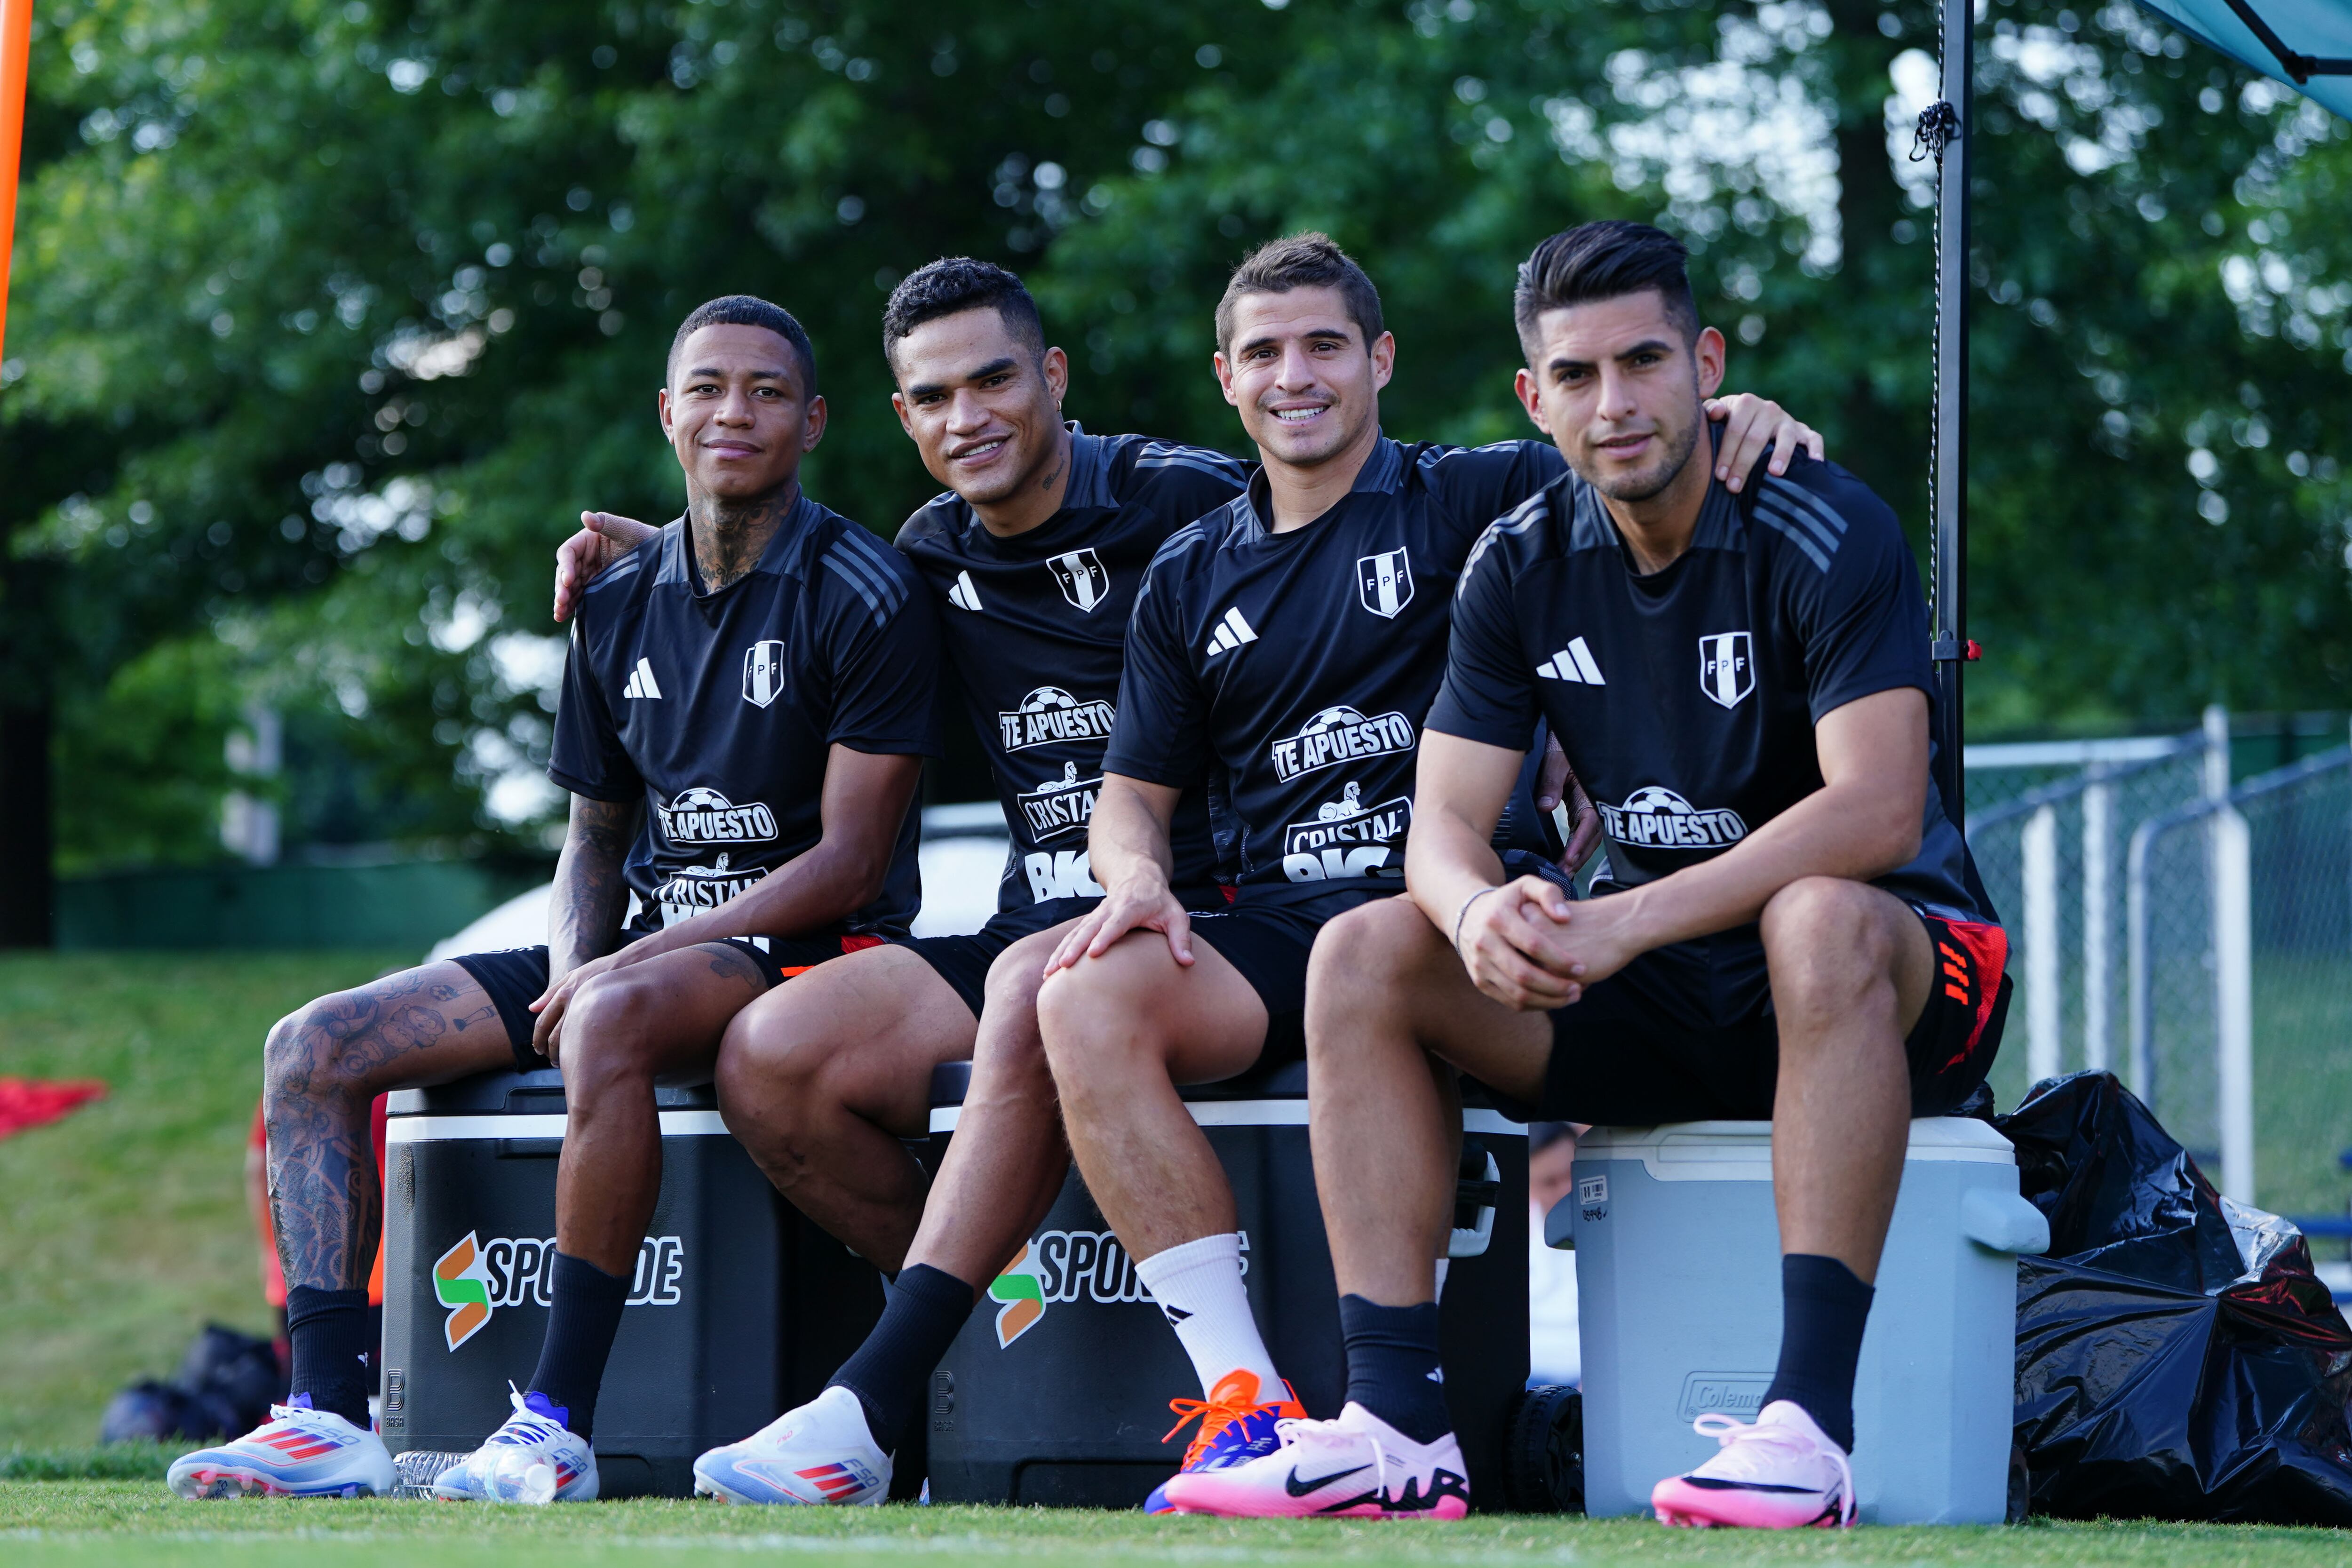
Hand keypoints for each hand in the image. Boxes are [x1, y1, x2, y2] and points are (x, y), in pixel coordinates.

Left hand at [527, 950, 622, 1066]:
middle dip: (549, 1052)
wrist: (630, 965)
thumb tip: (532, 1008)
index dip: (538, 1038)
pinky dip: (581, 1052)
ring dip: (564, 1055)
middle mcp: (574, 1005)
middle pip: (554, 1036)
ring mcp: (590, 1014)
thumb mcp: (574, 975)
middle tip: (550, 1060)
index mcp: (564, 994)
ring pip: (571, 1042)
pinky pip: (589, 1041)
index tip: (538, 1049)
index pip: (543, 1022)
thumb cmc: (600, 971)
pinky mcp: (606, 1021)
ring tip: (565, 1062)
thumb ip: (552, 992)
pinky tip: (583, 1057)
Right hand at [554, 510, 659, 622]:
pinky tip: (563, 616)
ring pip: (570, 587)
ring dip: (562, 600)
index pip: (568, 552)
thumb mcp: (628, 530)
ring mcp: (589, 574)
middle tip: (561, 601)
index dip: (565, 566)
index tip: (568, 580)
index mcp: (587, 541)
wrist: (662, 559)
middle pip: (565, 572)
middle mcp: (585, 558)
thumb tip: (585, 516)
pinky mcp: (596, 588)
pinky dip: (571, 606)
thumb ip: (607, 523)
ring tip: (558, 613)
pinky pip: (580, 597)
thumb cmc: (645, 539)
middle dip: (561, 587)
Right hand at [1044, 876, 1193, 975]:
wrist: (1138, 876)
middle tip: (1063, 966)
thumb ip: (1181, 939)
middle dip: (1074, 948)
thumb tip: (1188, 962)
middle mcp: (1108, 910)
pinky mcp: (1089, 922)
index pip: (1116, 924)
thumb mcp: (1177, 916)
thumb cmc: (1160, 901)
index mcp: (1130, 908)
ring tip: (1048, 973)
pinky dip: (1059, 951)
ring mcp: (1096, 915)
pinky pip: (1071, 936)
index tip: (1094, 953)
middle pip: (1088, 929)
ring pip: (1075, 933)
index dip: (1105, 937)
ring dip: (1061, 952)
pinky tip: (1049, 970)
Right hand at [1455, 876, 1583, 1011]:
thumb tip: (1565, 917)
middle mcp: (1484, 943)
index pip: (1532, 944)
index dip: (1559, 959)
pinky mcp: (1479, 981)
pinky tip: (1554, 1000)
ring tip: (1572, 996)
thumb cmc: (1507, 901)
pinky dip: (1535, 1005)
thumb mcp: (1525, 886)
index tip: (1581, 967)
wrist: (1467, 916)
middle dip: (1556, 986)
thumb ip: (1549, 893)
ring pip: (1517, 994)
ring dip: (1548, 1001)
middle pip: (1524, 975)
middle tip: (1579, 988)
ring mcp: (1479, 966)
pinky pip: (1509, 1001)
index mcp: (1498, 918)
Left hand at [1534, 735, 1603, 873]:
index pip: (1588, 823)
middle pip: (1591, 837)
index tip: (1569, 859)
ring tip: (1565, 873)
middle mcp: (1594, 802)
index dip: (1580, 843)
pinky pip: (1583, 831)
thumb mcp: (1556, 761)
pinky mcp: (1583, 807)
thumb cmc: (1564, 746)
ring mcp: (1589, 806)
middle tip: (1564, 874)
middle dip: (1579, 857)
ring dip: (1578, 856)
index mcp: (1590, 792)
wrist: (1572, 736)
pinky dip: (1577, 847)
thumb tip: (1545, 808)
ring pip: (1589, 837)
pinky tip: (1568, 860)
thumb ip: (1551, 783)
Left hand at [1702, 395, 1825, 493]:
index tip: (1720, 476)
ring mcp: (1787, 420)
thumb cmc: (1730, 422)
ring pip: (1785, 437)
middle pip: (1756, 438)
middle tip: (1734, 487)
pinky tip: (1815, 462)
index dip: (1727, 453)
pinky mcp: (1803, 431)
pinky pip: (1813, 438)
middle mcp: (1769, 409)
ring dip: (1781, 455)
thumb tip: (1715, 412)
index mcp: (1746, 403)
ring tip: (1774, 473)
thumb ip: (1711, 411)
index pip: (1735, 429)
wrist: (1754, 418)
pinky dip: (1815, 449)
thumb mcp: (1718, 415)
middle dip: (1744, 464)